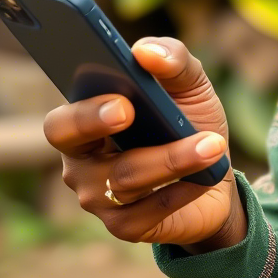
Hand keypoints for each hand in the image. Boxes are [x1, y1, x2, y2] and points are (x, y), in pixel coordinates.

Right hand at [43, 37, 246, 251]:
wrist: (215, 170)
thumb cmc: (188, 119)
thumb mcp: (189, 83)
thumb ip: (172, 58)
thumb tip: (144, 50)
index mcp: (86, 120)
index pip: (62, 120)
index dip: (84, 110)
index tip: (119, 98)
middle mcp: (82, 161)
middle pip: (75, 148)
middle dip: (98, 126)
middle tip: (130, 111)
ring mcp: (99, 197)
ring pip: (126, 178)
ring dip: (173, 159)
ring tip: (212, 144)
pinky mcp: (125, 226)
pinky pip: (150, 210)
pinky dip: (183, 189)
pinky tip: (206, 176)